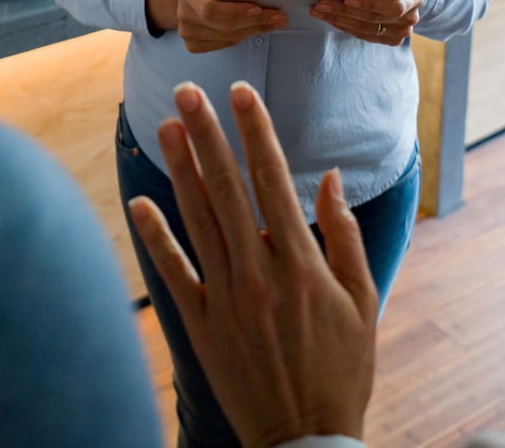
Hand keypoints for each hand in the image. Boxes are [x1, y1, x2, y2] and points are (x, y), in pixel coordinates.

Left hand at [128, 81, 377, 447]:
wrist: (306, 439)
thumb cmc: (343, 370)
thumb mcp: (364, 301)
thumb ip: (345, 236)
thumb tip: (330, 178)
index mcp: (302, 263)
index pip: (273, 180)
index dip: (256, 132)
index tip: (242, 92)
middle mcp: (259, 273)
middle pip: (227, 189)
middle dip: (207, 134)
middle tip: (186, 91)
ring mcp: (226, 299)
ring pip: (198, 221)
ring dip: (181, 170)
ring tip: (166, 127)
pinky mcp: (202, 326)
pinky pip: (174, 274)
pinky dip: (156, 238)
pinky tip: (141, 203)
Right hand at [149, 0, 286, 52]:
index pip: (209, 9)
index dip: (234, 11)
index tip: (257, 8)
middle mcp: (184, 17)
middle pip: (224, 26)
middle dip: (255, 22)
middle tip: (278, 16)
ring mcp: (188, 35)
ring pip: (228, 38)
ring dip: (255, 30)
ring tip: (275, 22)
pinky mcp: (194, 46)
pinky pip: (226, 44)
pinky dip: (245, 36)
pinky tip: (259, 28)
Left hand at [311, 0, 421, 45]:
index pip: (394, 7)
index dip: (371, 4)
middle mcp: (411, 19)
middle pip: (373, 19)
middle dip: (343, 10)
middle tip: (321, 3)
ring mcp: (401, 33)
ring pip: (364, 29)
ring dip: (338, 19)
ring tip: (318, 10)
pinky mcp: (390, 40)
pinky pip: (363, 35)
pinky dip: (343, 25)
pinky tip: (328, 17)